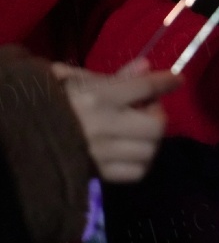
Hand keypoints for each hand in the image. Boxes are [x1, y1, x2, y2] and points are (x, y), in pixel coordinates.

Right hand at [51, 58, 181, 182]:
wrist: (18, 134)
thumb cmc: (50, 100)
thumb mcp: (77, 79)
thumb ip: (116, 76)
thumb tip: (147, 66)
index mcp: (98, 97)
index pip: (145, 87)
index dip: (167, 82)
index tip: (177, 80)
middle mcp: (104, 126)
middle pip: (156, 125)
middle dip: (157, 116)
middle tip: (147, 110)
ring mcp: (101, 153)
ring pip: (149, 150)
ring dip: (150, 140)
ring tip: (138, 132)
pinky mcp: (98, 175)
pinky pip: (136, 172)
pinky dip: (140, 162)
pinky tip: (130, 152)